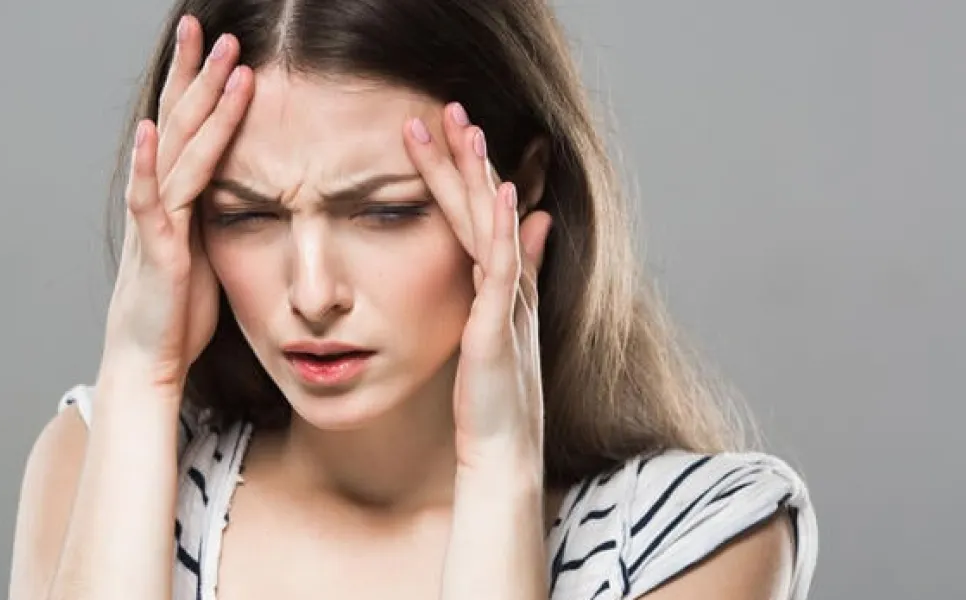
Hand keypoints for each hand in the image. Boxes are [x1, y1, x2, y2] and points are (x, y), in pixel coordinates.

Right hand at [99, 17, 253, 395]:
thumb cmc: (178, 312)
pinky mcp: (157, 252)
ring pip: (176, 152)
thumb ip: (217, 215)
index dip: (202, 86)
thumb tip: (246, 191)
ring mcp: (156, 223)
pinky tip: (152, 130)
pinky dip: (148, 165)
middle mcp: (161, 201)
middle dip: (196, 73)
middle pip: (179, 123)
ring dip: (196, 103)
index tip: (218, 47)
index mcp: (178, 199)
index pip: (191, 130)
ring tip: (218, 60)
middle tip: (211, 27)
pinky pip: (150, 202)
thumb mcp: (208, 251)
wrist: (148, 361)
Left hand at [402, 103, 552, 471]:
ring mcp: (507, 301)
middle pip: (487, 207)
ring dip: (481, 176)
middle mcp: (509, 283)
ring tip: (466, 130)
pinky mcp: (499, 326)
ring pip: (493, 226)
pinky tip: (499, 194)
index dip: (461, 171)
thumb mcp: (490, 332)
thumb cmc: (488, 396)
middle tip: (448, 106)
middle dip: (467, 157)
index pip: (476, 214)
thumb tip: (527, 233)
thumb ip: (498, 285)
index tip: (439, 129)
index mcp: (498, 283)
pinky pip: (505, 269)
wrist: (501, 447)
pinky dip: (502, 230)